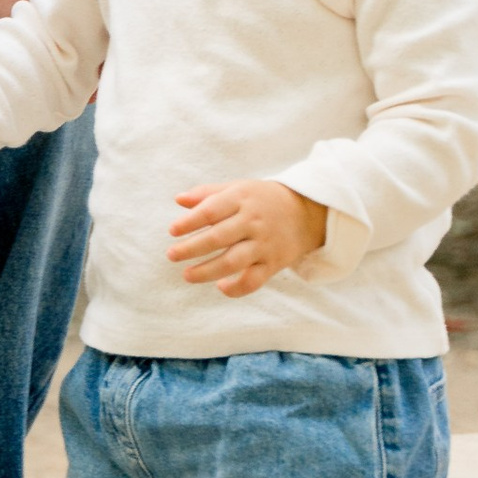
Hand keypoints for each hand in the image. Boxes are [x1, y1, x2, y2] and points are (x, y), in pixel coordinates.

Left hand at [169, 178, 327, 296]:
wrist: (307, 213)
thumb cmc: (262, 200)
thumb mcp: (238, 188)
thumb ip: (207, 194)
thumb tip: (178, 200)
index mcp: (242, 199)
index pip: (211, 211)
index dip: (190, 222)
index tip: (172, 231)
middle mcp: (253, 222)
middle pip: (219, 237)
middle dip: (191, 248)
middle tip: (171, 255)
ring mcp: (264, 244)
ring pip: (233, 262)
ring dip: (207, 271)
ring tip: (187, 275)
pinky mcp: (273, 263)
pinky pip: (253, 280)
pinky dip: (236, 288)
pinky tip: (221, 287)